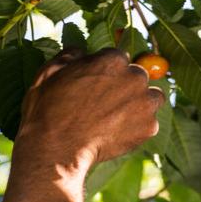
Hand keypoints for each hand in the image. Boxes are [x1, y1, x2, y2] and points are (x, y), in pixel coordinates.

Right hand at [14, 48, 163, 173]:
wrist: (57, 149)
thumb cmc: (48, 110)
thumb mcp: (49, 72)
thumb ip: (70, 56)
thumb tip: (80, 51)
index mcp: (112, 59)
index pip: (119, 58)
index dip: (108, 72)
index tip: (98, 84)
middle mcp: (134, 77)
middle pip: (138, 76)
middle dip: (126, 86)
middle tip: (107, 104)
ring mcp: (144, 103)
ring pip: (152, 97)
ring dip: (140, 104)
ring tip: (119, 117)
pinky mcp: (148, 127)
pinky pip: (150, 123)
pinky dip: (139, 127)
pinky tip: (119, 133)